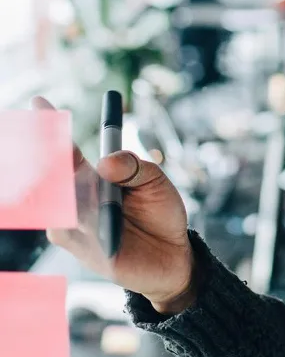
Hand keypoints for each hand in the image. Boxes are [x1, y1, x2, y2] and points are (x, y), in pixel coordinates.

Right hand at [33, 97, 195, 309]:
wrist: (173, 255)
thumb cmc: (161, 213)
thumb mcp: (156, 181)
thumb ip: (133, 166)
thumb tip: (105, 162)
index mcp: (94, 177)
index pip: (66, 150)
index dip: (50, 127)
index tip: (39, 101)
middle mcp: (78, 199)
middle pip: (52, 173)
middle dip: (45, 153)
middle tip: (49, 137)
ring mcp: (75, 223)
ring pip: (58, 199)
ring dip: (68, 186)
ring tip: (83, 178)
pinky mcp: (79, 248)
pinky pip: (67, 228)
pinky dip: (76, 216)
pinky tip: (86, 211)